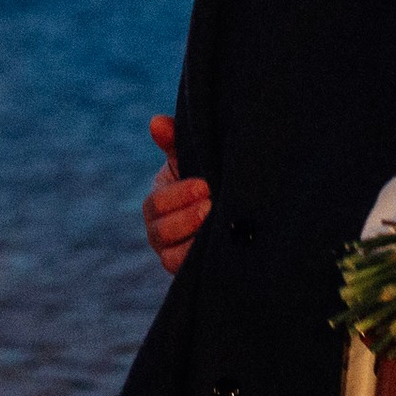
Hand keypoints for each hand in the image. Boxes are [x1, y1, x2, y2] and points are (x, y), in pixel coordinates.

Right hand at [143, 115, 210, 274]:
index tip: (205, 185)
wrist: (239, 209)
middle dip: (186, 218)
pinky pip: (184, 272)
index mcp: (158, 202)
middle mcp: (159, 230)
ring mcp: (172, 253)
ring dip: (192, 240)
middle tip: (212, 205)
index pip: (156, 203)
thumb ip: (175, 141)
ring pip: (169, 256)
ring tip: (216, 225)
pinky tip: (219, 247)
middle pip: (159, 230)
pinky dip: (197, 260)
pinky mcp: (189, 272)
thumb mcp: (193, 158)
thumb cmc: (210, 177)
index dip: (178, 195)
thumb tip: (156, 122)